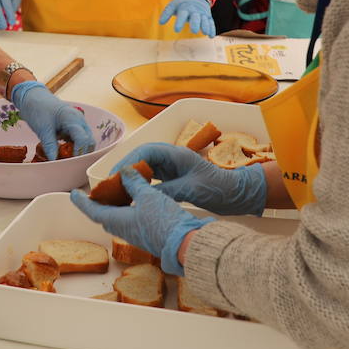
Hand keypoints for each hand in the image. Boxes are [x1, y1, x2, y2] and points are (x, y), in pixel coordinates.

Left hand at [9, 80, 95, 159]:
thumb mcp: (42, 129)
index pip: (83, 140)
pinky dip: (73, 147)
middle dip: (81, 153)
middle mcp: (79, 121)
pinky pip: (78, 139)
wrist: (32, 96)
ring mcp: (77, 123)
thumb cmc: (37, 109)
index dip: (78, 153)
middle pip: (88, 142)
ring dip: (78, 151)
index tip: (69, 162)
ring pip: (85, 141)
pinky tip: (63, 151)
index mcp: (72, 119)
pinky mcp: (73, 126)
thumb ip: (50, 146)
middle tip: (67, 162)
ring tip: (64, 157)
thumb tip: (54, 161)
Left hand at [70, 167, 213, 274]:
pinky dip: (126, 210)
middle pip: (103, 216)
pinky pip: (129, 222)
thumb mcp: (148, 195)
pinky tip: (135, 202)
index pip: (92, 210)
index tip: (73, 194)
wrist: (185, 243)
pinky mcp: (146, 235)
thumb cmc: (164, 220)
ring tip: (115, 193)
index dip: (81, 201)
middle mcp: (123, 230)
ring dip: (113, 206)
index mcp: (117, 220)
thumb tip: (124, 172)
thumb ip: (134, 183)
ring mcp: (134, 234)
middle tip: (96, 191)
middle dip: (98, 203)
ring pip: (117, 219)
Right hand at [123, 142, 266, 214]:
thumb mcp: (192, 190)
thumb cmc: (220, 189)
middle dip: (125, 169)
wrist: (238, 194)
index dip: (129, 162)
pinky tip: (132, 196)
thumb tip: (142, 196)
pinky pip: (151, 178)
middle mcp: (172, 158)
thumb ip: (168, 191)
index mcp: (177, 154)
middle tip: (110, 185)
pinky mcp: (173, 177)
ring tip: (117, 191)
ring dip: (130, 177)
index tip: (116, 176)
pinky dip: (140, 185)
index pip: (146, 152)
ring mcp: (172, 167)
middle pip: (141, 158)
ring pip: (144, 168)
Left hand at [158, 0, 214, 36]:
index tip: (177, 30)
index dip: (180, 22)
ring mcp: (202, 14)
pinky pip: (211, 22)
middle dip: (195, 23)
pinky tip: (211, 36)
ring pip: (204, 19)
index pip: (182, 14)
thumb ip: (166, 13)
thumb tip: (160, 22)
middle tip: (194, 31)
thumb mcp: (173, 5)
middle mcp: (194, 11)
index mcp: (185, 8)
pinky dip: (212, 28)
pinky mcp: (207, 16)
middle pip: (195, 17)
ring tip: (205, 33)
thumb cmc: (182, 4)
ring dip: (205, 26)